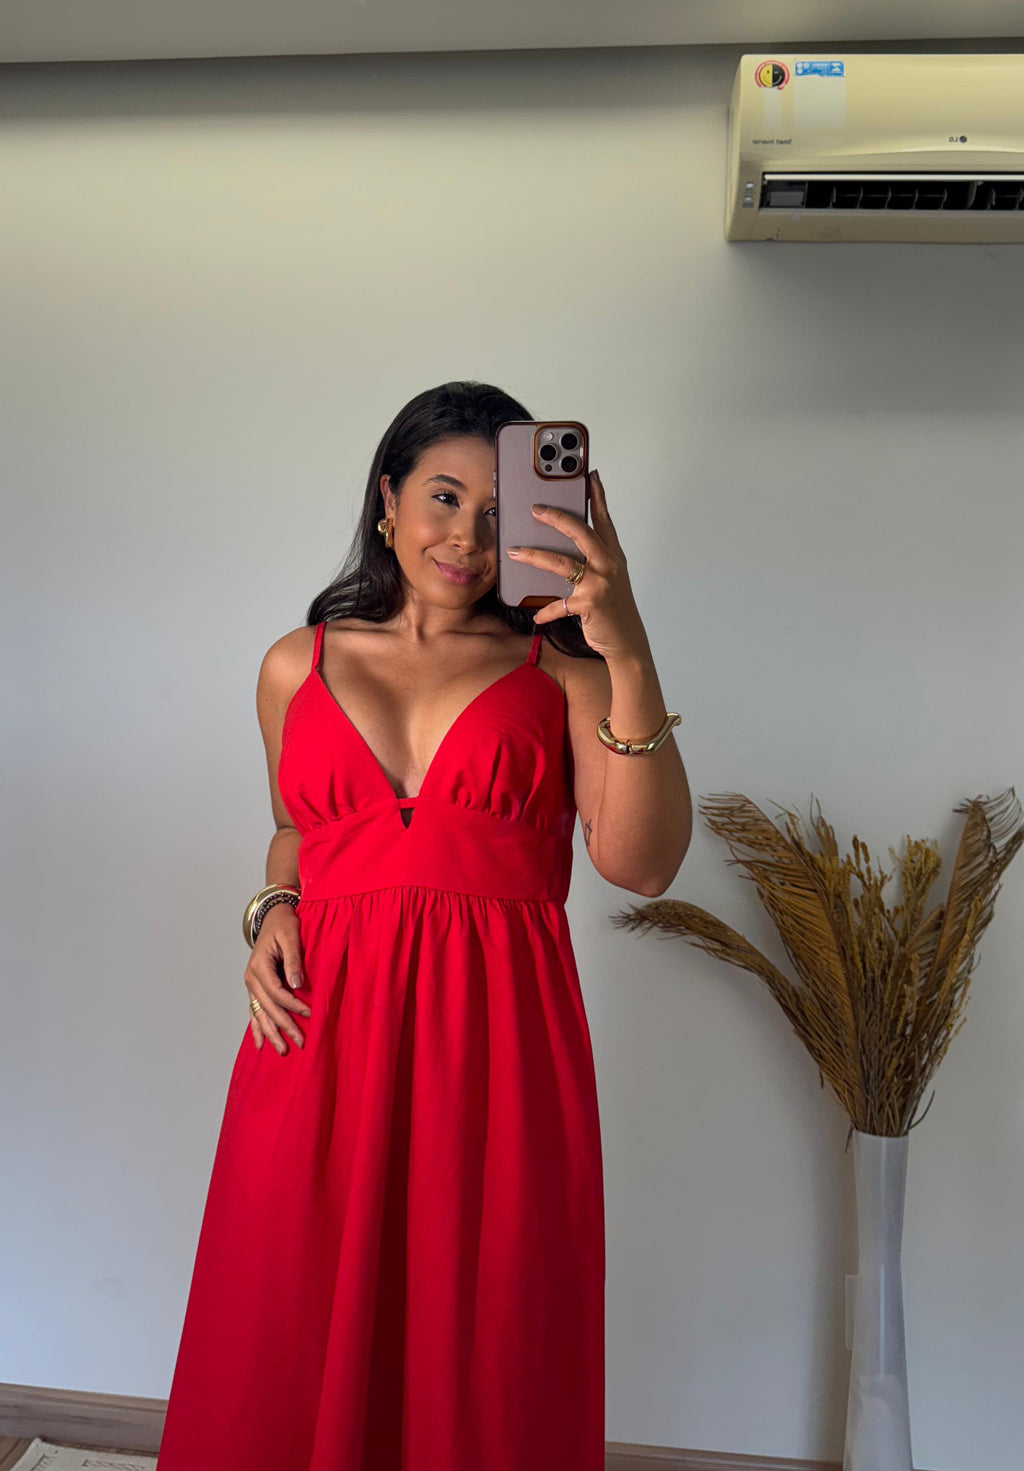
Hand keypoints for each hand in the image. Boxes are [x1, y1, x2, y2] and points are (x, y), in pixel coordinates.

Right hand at [244, 904, 310, 1054]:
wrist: (272, 918)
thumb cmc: (283, 924)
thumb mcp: (291, 936)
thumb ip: (293, 960)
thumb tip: (297, 984)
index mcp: (259, 966)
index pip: (276, 992)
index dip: (292, 1005)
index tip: (309, 1014)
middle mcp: (251, 978)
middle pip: (268, 1008)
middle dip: (284, 1026)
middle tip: (300, 1042)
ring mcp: (251, 985)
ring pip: (260, 1014)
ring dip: (271, 1033)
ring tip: (282, 1050)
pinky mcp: (256, 988)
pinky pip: (255, 1011)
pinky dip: (257, 1028)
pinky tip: (261, 1044)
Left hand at [507, 469, 648, 659]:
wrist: (628, 641)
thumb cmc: (615, 610)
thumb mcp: (609, 579)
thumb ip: (592, 562)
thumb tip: (562, 550)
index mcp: (613, 555)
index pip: (604, 519)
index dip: (598, 496)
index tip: (589, 474)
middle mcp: (608, 564)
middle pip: (580, 532)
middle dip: (556, 517)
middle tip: (535, 509)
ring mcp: (600, 583)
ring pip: (561, 563)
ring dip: (535, 557)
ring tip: (515, 552)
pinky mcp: (590, 603)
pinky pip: (559, 604)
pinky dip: (546, 611)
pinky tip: (536, 617)